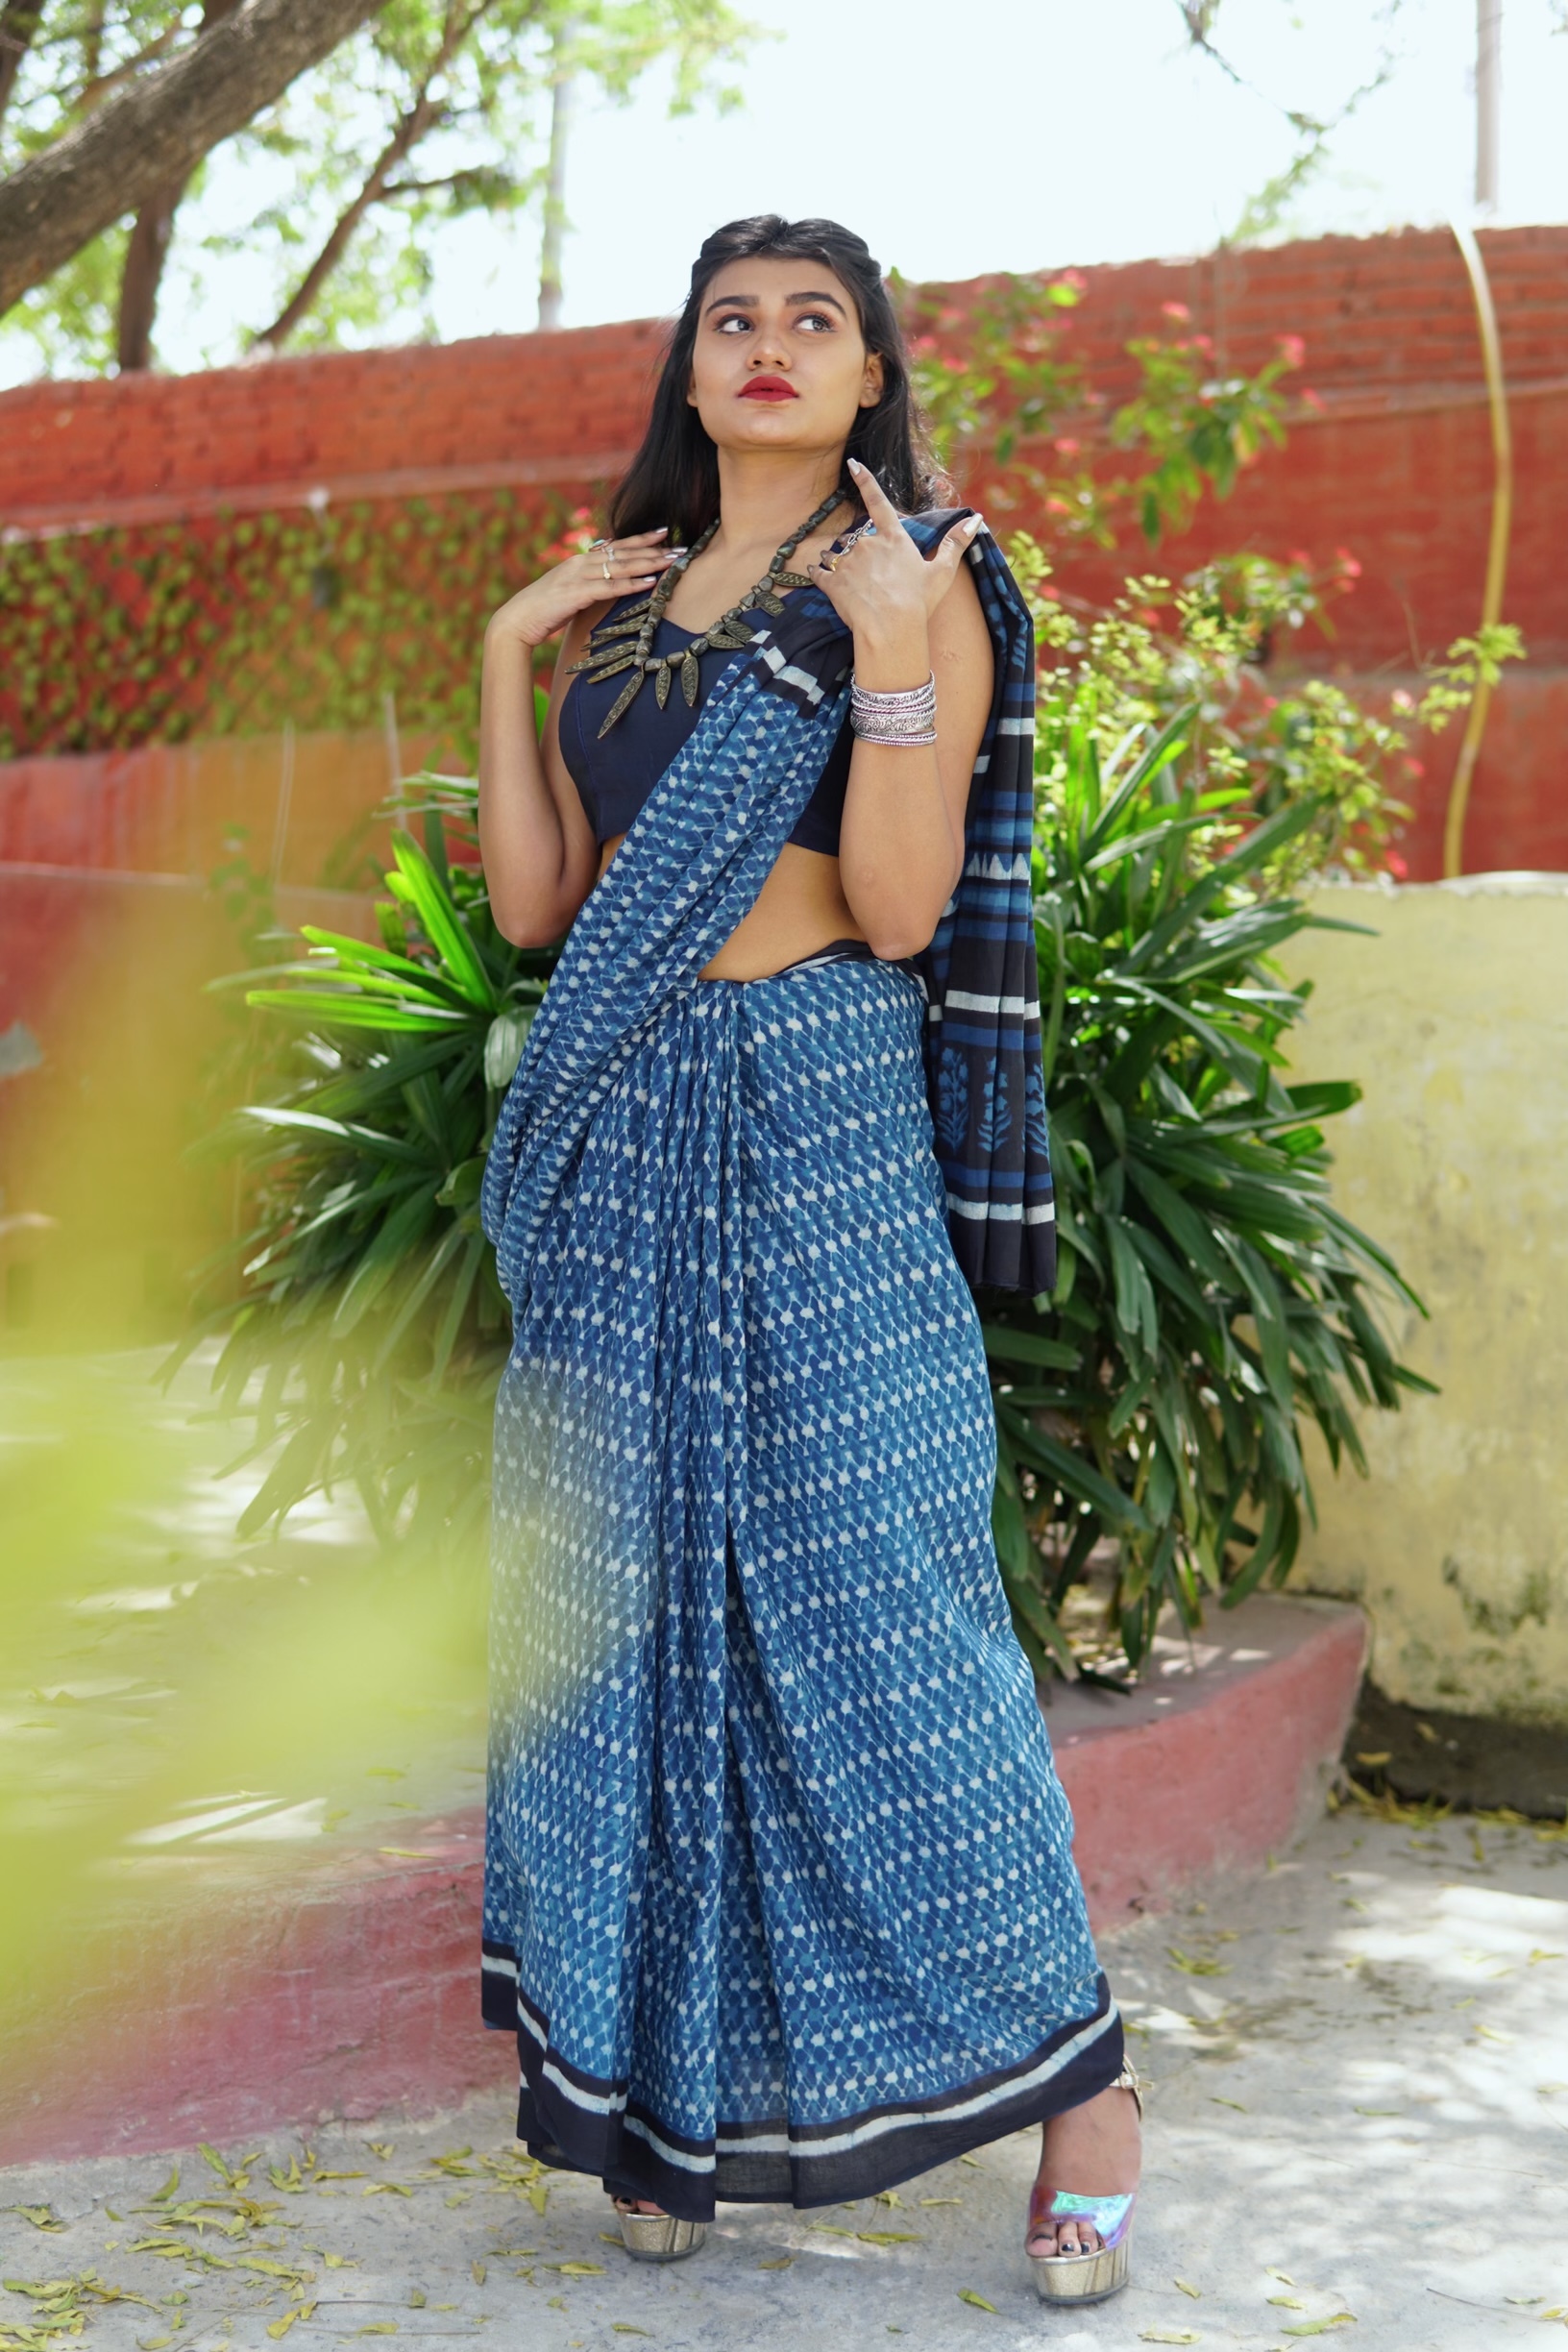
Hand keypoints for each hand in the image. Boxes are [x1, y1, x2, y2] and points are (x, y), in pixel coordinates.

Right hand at [487, 527, 680, 650]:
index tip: (664, 532)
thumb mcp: (570, 591)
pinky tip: (650, 583)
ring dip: (649, 563)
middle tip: (681, 548)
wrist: (517, 620)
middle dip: (654, 550)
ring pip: (620, 566)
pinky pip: (609, 588)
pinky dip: (631, 585)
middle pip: (624, 553)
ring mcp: (577, 576)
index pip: (616, 545)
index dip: (641, 539)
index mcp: (580, 561)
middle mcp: (580, 563)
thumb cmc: (544, 610)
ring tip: (673, 562)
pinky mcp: (575, 594)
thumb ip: (589, 584)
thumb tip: (608, 582)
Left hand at [808, 459, 983, 652]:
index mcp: (893, 538)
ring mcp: (847, 562)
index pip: (878, 501)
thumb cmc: (918, 601)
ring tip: (848, 580)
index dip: (865, 480)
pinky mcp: (832, 582)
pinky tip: (815, 575)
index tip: (852, 464)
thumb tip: (976, 519)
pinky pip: (817, 572)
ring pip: (833, 553)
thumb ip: (955, 543)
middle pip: (854, 536)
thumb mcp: (942, 572)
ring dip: (835, 560)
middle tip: (867, 574)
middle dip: (855, 549)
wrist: (890, 628)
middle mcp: (867, 543)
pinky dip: (816, 573)